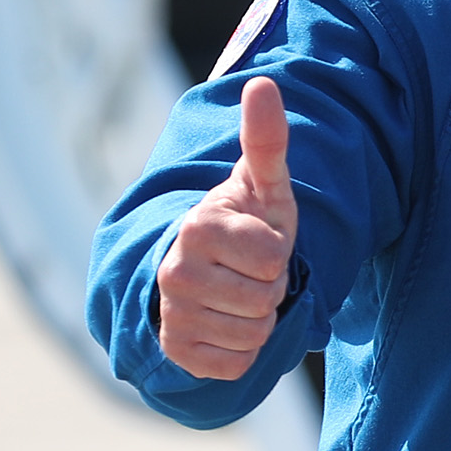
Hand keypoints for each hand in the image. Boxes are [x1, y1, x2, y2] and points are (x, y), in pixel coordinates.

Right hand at [155, 76, 298, 379]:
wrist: (208, 270)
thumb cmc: (247, 223)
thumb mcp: (265, 186)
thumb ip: (267, 141)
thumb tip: (265, 84)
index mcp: (197, 228)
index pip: (271, 260)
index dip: (278, 254)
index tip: (259, 243)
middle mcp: (173, 272)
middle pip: (263, 301)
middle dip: (270, 290)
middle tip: (251, 272)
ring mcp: (171, 315)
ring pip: (252, 337)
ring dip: (259, 321)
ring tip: (240, 295)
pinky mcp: (176, 352)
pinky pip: (236, 366)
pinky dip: (242, 352)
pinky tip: (226, 325)